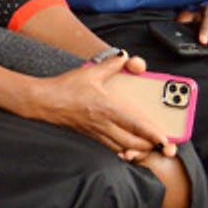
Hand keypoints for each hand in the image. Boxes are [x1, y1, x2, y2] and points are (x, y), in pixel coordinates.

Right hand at [26, 54, 173, 160]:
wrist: (44, 102)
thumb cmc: (65, 87)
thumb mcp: (89, 72)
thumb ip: (110, 65)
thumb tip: (124, 57)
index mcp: (106, 108)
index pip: (135, 124)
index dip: (151, 133)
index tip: (164, 138)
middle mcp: (103, 124)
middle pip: (133, 142)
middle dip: (149, 145)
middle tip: (161, 143)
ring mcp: (96, 132)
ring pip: (123, 148)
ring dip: (138, 150)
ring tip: (148, 147)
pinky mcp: (90, 136)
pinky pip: (111, 148)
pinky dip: (123, 151)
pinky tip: (128, 150)